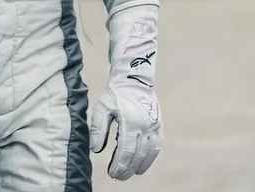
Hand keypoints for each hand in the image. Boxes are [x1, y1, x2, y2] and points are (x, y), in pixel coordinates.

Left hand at [90, 5, 161, 179]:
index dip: (120, 165)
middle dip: (127, 168)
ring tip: (130, 172)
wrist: (134, 78)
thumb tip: (96, 150)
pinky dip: (150, 157)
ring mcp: (154, 126)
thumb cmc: (115, 93)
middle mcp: (145, 125)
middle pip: (138, 155)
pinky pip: (157, 146)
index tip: (113, 173)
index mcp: (130, 121)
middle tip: (118, 176)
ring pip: (150, 153)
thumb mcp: (102, 108)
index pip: (126, 150)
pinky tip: (141, 163)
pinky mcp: (158, 125)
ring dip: (140, 165)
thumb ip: (98, 129)